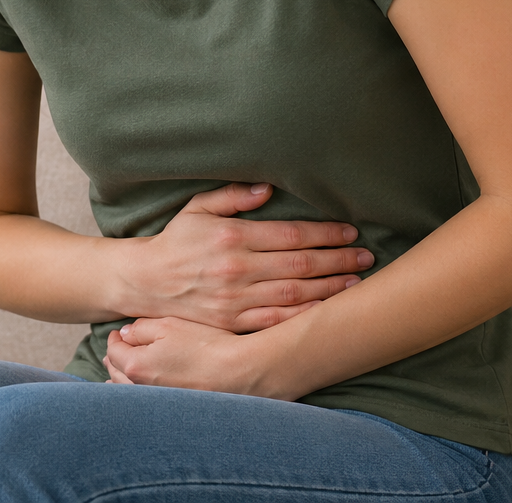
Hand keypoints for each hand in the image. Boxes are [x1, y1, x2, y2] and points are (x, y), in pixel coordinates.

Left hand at [103, 317, 286, 396]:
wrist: (237, 372)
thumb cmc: (205, 344)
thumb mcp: (169, 325)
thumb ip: (141, 328)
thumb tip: (125, 334)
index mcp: (136, 365)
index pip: (113, 351)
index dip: (114, 339)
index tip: (117, 332)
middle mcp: (141, 389)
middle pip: (116, 373)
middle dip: (113, 359)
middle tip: (114, 350)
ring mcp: (156, 403)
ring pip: (127, 392)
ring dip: (120, 380)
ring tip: (116, 373)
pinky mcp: (171, 411)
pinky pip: (145, 402)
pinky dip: (136, 394)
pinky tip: (140, 391)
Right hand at [117, 183, 371, 331]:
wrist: (145, 282)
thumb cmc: (175, 240)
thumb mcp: (197, 208)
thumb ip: (233, 196)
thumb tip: (267, 188)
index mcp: (233, 237)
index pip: (290, 234)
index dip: (324, 233)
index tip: (349, 231)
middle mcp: (237, 269)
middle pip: (300, 264)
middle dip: (338, 259)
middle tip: (365, 255)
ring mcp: (236, 299)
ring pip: (294, 294)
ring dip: (330, 288)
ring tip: (356, 282)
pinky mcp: (232, 323)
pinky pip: (276, 320)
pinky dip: (303, 316)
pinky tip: (326, 311)